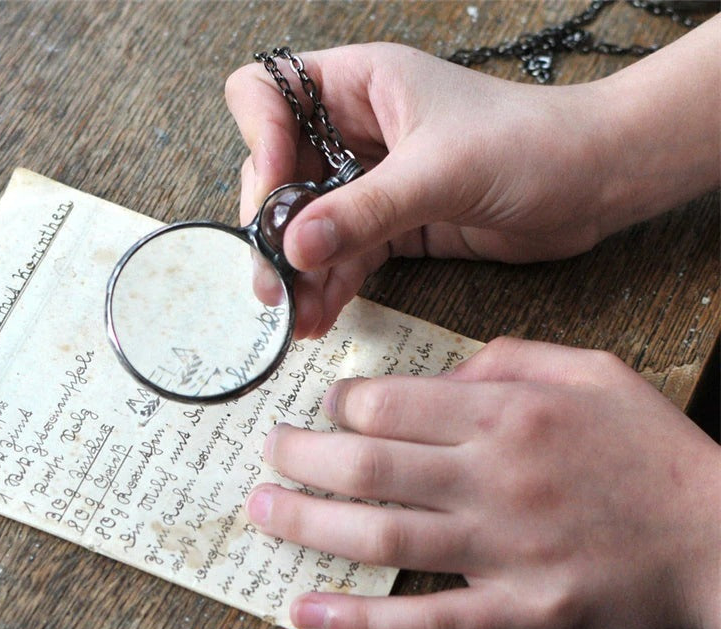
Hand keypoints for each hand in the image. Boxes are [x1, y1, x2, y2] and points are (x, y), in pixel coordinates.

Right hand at [226, 24, 718, 338]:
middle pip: (281, 173)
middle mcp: (356, 131)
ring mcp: (372, 181)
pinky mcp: (392, 225)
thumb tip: (294, 248)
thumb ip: (363, 211)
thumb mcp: (440, 172)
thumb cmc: (532, 144)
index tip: (277, 192)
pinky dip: (332, 285)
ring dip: (300, 271)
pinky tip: (323, 316)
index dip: (260, 138)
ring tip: (296, 317)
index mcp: (360, 86)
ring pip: (310, 225)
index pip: (270, 92)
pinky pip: (345, 255)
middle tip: (274, 282)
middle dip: (274, 229)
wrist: (593, 184)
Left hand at [244, 338, 720, 628]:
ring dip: (308, 524)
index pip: (392, 405)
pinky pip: (425, 621)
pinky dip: (359, 620)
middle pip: (369, 466)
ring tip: (261, 511)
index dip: (342, 406)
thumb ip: (510, 359)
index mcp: (510, 414)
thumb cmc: (652, 449)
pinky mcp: (520, 613)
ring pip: (381, 537)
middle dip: (302, 457)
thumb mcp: (591, 372)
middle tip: (267, 451)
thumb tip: (439, 374)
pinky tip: (305, 612)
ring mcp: (504, 552)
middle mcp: (496, 478)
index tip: (324, 410)